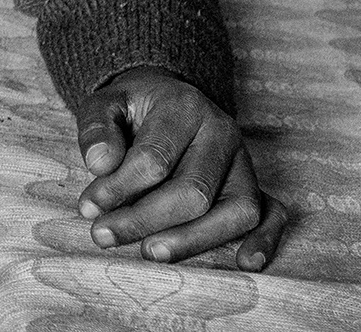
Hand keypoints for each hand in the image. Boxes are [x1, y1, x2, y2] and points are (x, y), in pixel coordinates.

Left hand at [74, 66, 287, 270]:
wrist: (165, 97)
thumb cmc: (133, 108)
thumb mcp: (104, 103)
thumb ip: (97, 128)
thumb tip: (100, 164)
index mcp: (184, 107)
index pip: (154, 159)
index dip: (118, 189)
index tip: (88, 209)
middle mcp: (222, 133)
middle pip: (194, 191)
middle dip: (145, 220)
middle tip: (104, 236)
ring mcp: (244, 161)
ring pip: (236, 210)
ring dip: (193, 239)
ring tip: (150, 253)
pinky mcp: (255, 184)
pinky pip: (273, 214)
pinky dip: (265, 240)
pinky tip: (245, 262)